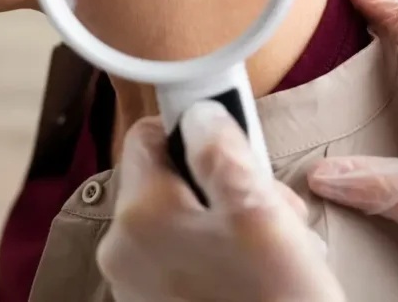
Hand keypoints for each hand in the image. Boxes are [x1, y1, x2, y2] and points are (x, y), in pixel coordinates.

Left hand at [97, 101, 345, 301]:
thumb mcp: (260, 215)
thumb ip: (221, 152)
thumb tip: (199, 113)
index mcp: (141, 216)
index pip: (147, 136)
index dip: (194, 129)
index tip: (232, 141)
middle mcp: (125, 251)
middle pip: (170, 181)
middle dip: (222, 185)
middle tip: (271, 211)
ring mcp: (137, 286)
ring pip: (183, 222)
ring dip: (228, 223)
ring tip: (273, 253)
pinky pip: (183, 261)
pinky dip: (220, 258)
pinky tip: (257, 279)